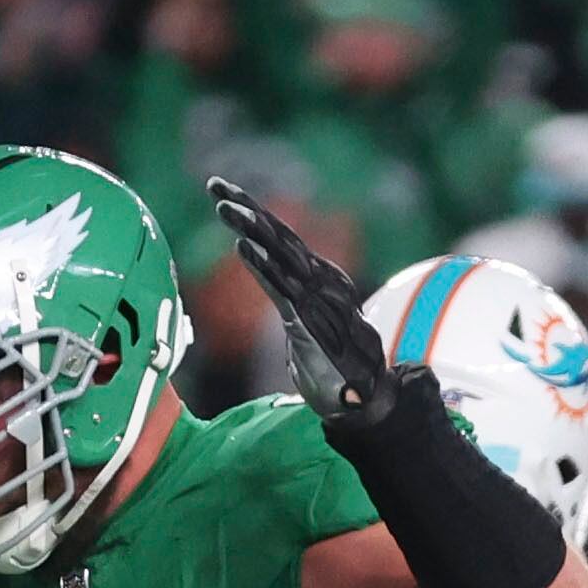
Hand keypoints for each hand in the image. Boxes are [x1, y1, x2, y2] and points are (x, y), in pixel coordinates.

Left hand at [205, 178, 393, 425]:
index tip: (224, 192)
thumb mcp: (311, 330)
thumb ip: (296, 308)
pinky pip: (283, 291)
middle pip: (280, 237)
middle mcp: (324, 282)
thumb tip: (284, 298)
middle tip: (215, 184)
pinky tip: (244, 249)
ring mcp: (320, 301)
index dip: (254, 213)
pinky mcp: (312, 325)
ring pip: (281, 257)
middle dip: (248, 208)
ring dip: (252, 230)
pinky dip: (264, 268)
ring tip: (226, 208)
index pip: (283, 239)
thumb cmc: (339, 370)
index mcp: (323, 280)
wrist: (371, 402)